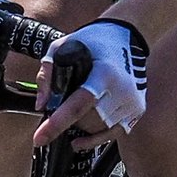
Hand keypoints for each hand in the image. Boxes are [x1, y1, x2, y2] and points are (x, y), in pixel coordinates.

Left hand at [34, 19, 148, 149]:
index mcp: (104, 74)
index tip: (39, 138)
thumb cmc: (93, 40)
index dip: (57, 124)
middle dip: (66, 120)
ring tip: (73, 111)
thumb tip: (42, 105)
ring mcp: (132, 102)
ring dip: (80, 126)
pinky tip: (79, 141)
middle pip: (86, 121)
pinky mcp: (137, 109)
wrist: (126, 35)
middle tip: (58, 107)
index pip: (78, 105)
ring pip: (97, 129)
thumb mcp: (62, 46)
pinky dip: (94, 139)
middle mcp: (122, 90)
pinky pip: (113, 134)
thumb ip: (48, 73)